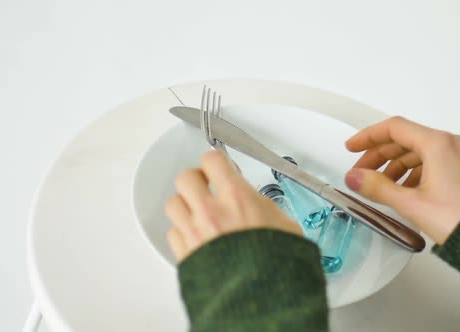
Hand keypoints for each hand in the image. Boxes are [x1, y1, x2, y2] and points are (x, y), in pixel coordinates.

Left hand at [165, 150, 302, 261]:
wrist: (262, 299)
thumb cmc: (278, 267)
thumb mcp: (286, 226)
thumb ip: (266, 209)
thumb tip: (262, 208)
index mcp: (237, 198)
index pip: (212, 160)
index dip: (215, 161)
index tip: (218, 164)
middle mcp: (210, 212)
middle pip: (186, 177)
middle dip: (196, 178)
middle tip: (205, 184)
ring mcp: (194, 234)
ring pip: (173, 204)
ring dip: (185, 204)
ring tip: (197, 211)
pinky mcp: (185, 256)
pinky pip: (173, 234)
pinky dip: (181, 232)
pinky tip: (194, 236)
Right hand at [344, 116, 459, 243]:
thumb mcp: (411, 204)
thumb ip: (377, 187)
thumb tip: (354, 178)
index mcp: (439, 144)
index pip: (394, 128)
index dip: (368, 137)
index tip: (352, 147)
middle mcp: (453, 143)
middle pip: (406, 140)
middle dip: (380, 156)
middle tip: (361, 173)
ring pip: (420, 152)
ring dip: (396, 166)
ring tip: (381, 187)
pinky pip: (435, 162)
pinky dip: (415, 172)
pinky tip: (405, 190)